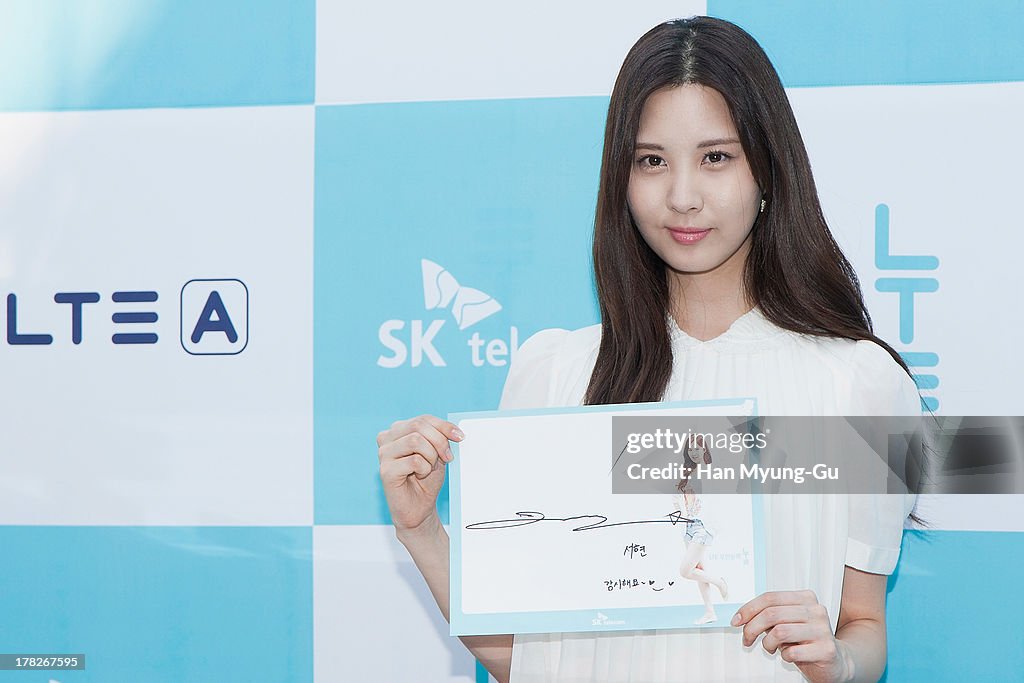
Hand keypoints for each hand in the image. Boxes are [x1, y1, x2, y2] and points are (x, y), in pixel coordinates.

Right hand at [377, 415, 463, 534]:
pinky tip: (420, 476)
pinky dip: (424, 469)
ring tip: (429, 468)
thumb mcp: (437, 453)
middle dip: (439, 441)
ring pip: (415, 441)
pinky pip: (414, 460)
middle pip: (418, 426)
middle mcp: (387, 438)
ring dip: (431, 456)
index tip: (460, 437)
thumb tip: (454, 431)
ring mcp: (383, 454)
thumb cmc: (426, 479)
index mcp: (398, 430)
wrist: (419, 508)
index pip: (423, 419)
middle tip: (447, 457)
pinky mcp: (385, 470)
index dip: (444, 426)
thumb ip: (440, 438)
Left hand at [732, 590, 851, 682]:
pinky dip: (784, 656)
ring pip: (780, 631)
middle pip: (772, 613)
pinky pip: (792, 651)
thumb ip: (769, 616)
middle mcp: (816, 610)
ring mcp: (823, 629)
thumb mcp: (787, 623)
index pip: (770, 598)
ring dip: (767, 643)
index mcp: (805, 598)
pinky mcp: (826, 649)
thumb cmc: (806, 640)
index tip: (736, 621)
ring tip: (770, 648)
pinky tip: (788, 656)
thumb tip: (742, 617)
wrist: (835, 660)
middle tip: (747, 639)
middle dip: (751, 628)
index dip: (748, 609)